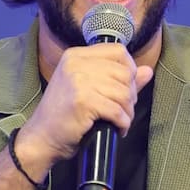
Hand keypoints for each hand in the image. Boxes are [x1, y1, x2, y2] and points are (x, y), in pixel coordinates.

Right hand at [18, 44, 153, 169]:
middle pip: (125, 72)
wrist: (42, 138)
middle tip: (122, 110)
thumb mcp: (88, 89)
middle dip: (131, 95)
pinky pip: (117, 110)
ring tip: (120, 121)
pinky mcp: (83, 101)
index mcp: (76, 56)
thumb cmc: (64, 116)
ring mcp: (79, 81)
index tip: (126, 88)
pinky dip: (123, 123)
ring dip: (128, 111)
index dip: (130, 69)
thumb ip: (118, 78)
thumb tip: (148, 71)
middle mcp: (77, 64)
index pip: (118, 51)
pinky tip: (117, 129)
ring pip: (124, 92)